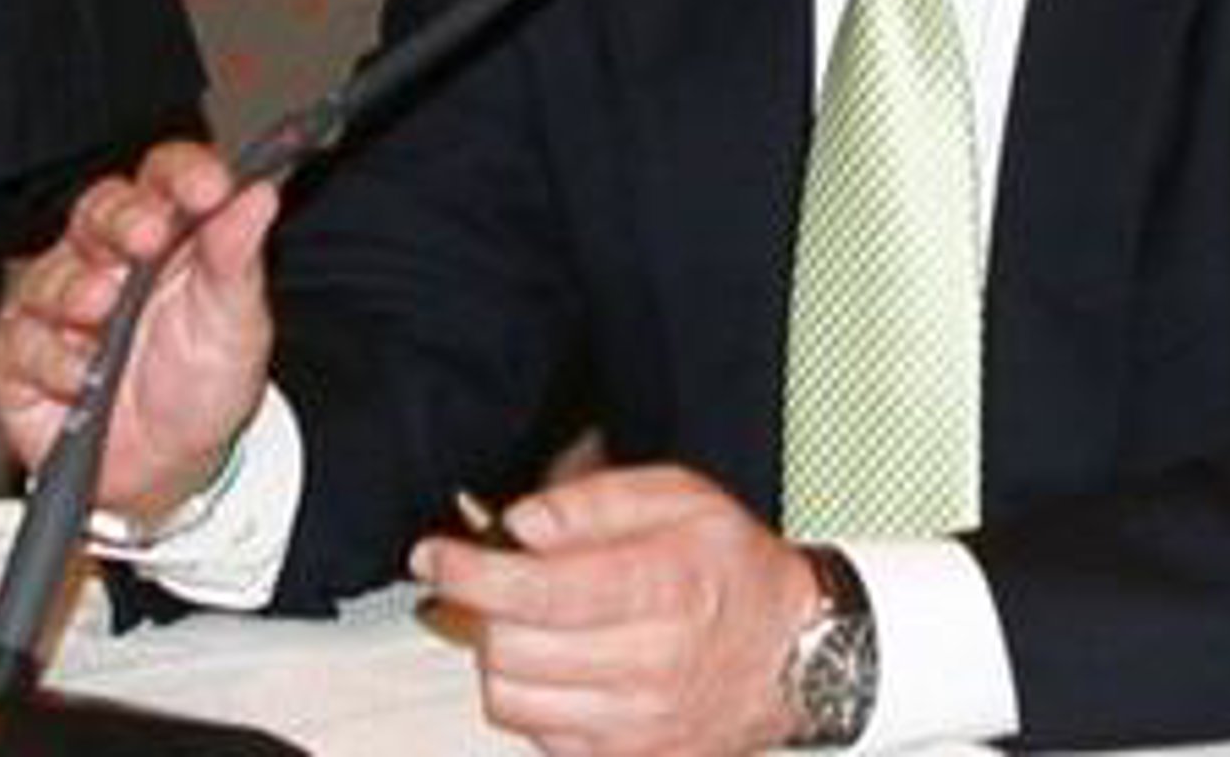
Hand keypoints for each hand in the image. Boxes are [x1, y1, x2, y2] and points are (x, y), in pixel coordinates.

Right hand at [0, 139, 277, 521]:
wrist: (173, 464)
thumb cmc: (205, 377)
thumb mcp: (238, 318)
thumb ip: (238, 255)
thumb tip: (259, 195)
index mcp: (171, 232)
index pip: (168, 176)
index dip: (184, 173)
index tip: (207, 188)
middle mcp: (110, 256)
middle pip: (100, 209)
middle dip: (122, 219)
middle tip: (147, 238)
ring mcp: (61, 301)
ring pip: (51, 271)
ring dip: (79, 288)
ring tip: (105, 310)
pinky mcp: (21, 354)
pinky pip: (22, 341)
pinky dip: (55, 358)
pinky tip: (84, 377)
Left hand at [411, 465, 816, 756]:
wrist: (793, 652)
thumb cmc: (733, 567)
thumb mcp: (681, 497)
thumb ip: (594, 499)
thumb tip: (520, 523)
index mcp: (667, 586)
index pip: (543, 590)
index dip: (474, 569)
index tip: (436, 551)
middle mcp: (652, 664)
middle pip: (514, 646)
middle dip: (481, 603)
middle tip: (488, 572)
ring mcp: (636, 725)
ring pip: (511, 697)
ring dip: (497, 651)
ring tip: (526, 615)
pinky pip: (534, 732)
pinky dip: (526, 692)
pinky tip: (555, 656)